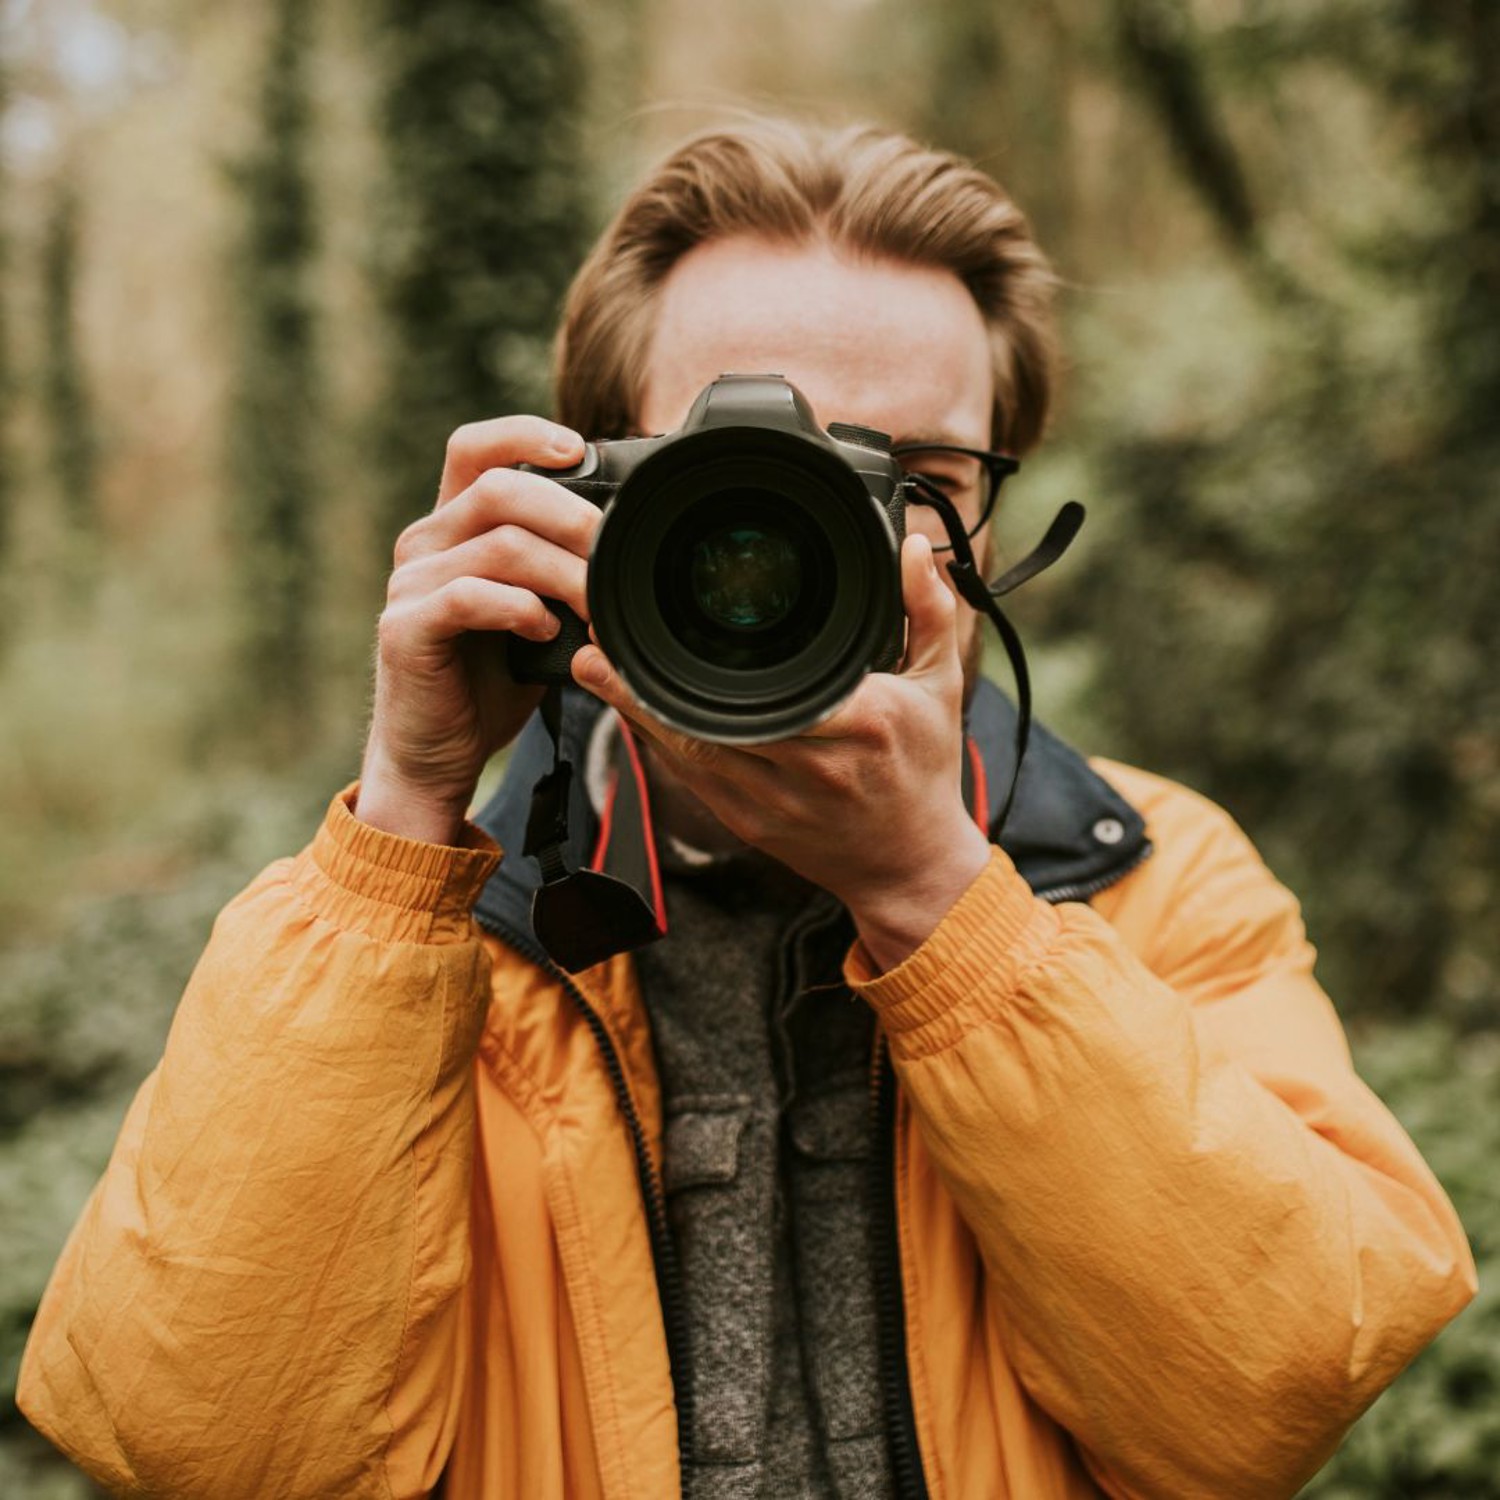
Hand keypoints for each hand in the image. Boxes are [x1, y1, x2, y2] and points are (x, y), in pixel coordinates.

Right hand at [355, 416, 598, 844]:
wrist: (438, 754)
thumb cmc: (489, 680)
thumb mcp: (535, 610)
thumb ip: (559, 568)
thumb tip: (627, 543)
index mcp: (452, 526)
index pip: (475, 447)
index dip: (525, 433)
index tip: (580, 449)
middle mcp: (424, 543)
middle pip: (500, 487)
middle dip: (572, 515)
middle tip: (616, 553)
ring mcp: (411, 584)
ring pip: (499, 544)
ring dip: (564, 573)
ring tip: (598, 608)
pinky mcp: (407, 628)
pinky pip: (470, 596)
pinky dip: (520, 609)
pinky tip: (546, 632)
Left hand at [572, 534, 992, 970]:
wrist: (909, 865)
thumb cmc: (924, 771)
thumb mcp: (940, 686)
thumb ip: (927, 612)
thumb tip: (909, 547)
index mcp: (858, 721)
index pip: (770, 689)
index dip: (703, 664)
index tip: (660, 623)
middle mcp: (809, 763)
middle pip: (706, 719)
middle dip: (644, 681)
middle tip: (600, 636)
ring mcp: (771, 799)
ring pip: (684, 751)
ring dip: (634, 709)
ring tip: (597, 665)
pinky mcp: (747, 823)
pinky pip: (689, 777)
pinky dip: (656, 740)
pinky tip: (629, 708)